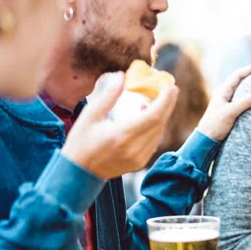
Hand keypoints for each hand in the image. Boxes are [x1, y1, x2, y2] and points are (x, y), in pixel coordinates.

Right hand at [61, 72, 177, 179]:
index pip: (153, 116)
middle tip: (169, 90)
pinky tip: (149, 119)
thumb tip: (121, 76)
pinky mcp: (139, 163)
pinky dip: (155, 129)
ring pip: (159, 134)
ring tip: (158, 102)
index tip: (172, 88)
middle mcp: (134, 148)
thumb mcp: (90, 115)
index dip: (166, 101)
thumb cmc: (80, 142)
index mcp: (122, 134)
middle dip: (167, 105)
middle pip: (160, 124)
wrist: (79, 173)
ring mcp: (139, 158)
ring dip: (161, 117)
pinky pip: (154, 143)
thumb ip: (108, 96)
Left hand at [197, 63, 250, 140]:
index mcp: (223, 90)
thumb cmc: (215, 125)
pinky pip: (242, 100)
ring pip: (242, 90)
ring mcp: (227, 103)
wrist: (206, 140)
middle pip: (240, 80)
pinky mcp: (230, 111)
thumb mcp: (231, 112)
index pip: (238, 75)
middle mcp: (225, 94)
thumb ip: (246, 102)